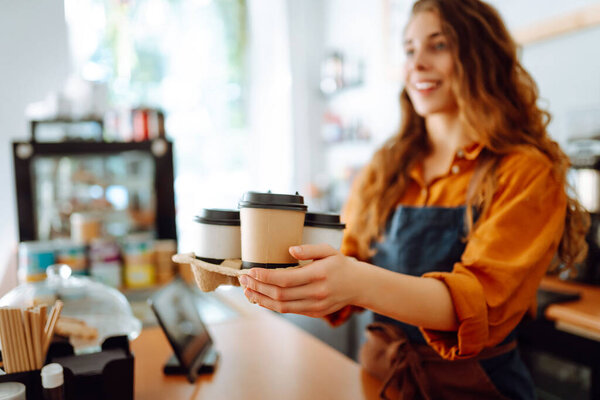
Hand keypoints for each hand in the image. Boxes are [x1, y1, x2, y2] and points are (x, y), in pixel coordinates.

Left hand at [239, 244, 361, 317]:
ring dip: (261, 299)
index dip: (265, 276)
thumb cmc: (340, 264)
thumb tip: (290, 250)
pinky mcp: (314, 313)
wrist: (358, 285)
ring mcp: (315, 306)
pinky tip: (261, 298)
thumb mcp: (328, 250)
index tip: (251, 272)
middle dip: (258, 287)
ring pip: (282, 306)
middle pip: (280, 294)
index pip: (285, 279)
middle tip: (243, 280)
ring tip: (247, 291)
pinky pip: (288, 311)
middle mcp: (316, 292)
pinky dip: (272, 306)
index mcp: (318, 274)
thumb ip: (309, 249)